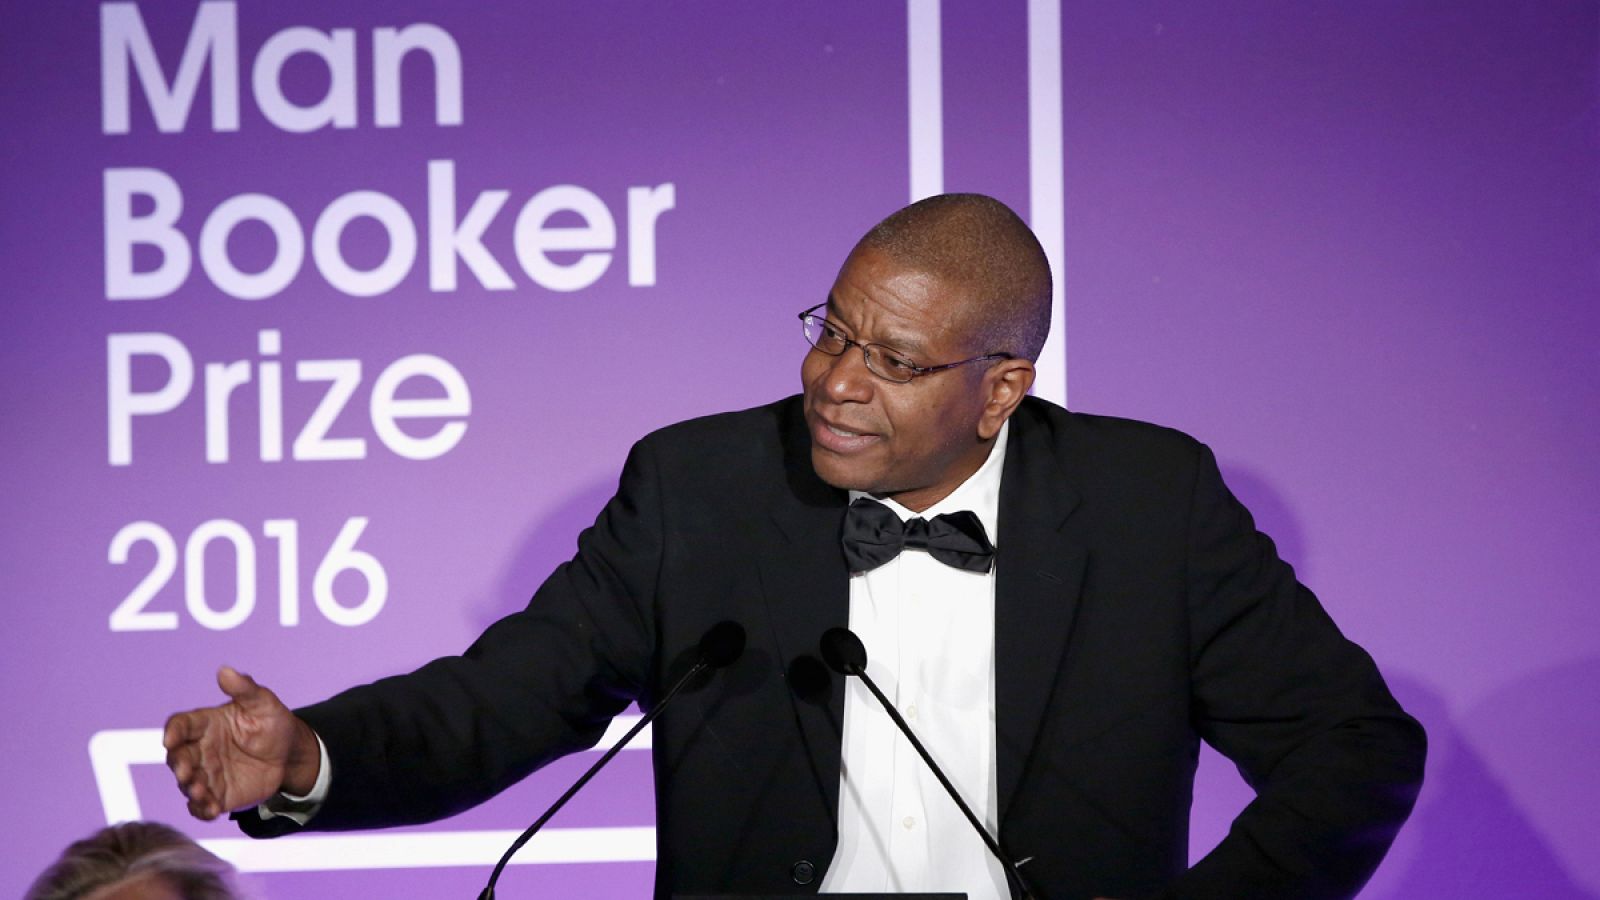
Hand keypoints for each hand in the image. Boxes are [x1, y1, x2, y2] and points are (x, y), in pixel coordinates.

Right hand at [163, 666, 318, 819]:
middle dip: (179, 765)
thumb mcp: (263, 702)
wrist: (290, 753)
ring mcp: (207, 774)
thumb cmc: (272, 722)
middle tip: (186, 772)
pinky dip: (203, 809)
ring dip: (190, 789)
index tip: (170, 738)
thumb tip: (225, 670)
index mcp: (205, 724)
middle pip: (178, 757)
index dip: (173, 731)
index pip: (181, 725)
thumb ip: (244, 688)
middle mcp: (199, 750)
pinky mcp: (218, 795)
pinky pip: (202, 806)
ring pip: (187, 784)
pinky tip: (212, 810)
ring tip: (201, 791)